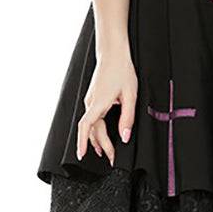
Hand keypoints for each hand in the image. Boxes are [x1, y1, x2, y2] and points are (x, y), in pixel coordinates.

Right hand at [76, 48, 137, 165]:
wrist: (113, 53)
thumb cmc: (122, 70)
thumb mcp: (130, 94)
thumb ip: (127, 117)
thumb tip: (124, 137)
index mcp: (98, 103)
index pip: (85, 127)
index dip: (82, 142)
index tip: (82, 156)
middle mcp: (90, 102)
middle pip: (92, 130)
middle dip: (101, 145)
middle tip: (111, 157)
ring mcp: (90, 99)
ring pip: (90, 124)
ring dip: (96, 138)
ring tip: (103, 150)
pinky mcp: (92, 96)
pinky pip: (91, 117)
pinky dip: (95, 128)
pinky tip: (100, 133)